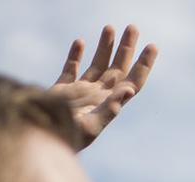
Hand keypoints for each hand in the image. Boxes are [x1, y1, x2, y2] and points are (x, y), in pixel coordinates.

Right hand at [50, 25, 156, 150]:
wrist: (41, 142)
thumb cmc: (68, 139)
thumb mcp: (92, 126)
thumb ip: (110, 108)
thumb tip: (129, 90)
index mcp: (109, 102)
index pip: (133, 81)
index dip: (143, 64)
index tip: (152, 46)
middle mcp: (98, 96)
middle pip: (118, 68)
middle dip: (127, 48)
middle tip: (133, 27)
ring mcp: (80, 92)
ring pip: (97, 65)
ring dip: (104, 47)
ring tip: (110, 27)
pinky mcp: (62, 91)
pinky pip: (71, 69)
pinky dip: (75, 55)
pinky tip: (80, 42)